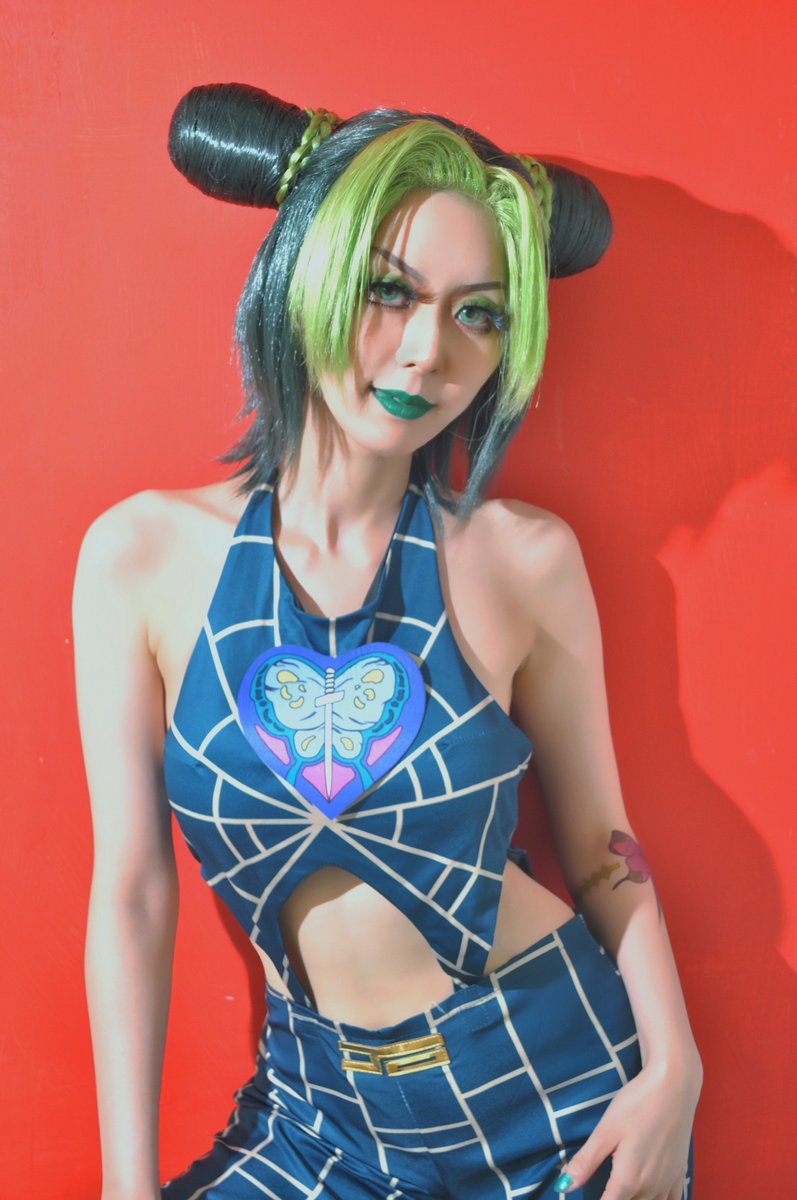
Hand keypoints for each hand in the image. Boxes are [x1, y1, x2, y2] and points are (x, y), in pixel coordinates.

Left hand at [554, 1057, 700, 1198]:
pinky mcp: (679, 1173)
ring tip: (620, 1189)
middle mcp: (650, 1188)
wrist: (674, 1086)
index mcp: (629, 1180)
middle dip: (613, 1199)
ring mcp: (668, 1182)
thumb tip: (563, 1186)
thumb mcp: (606, 1130)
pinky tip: (648, 1195)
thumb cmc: (638, 1104)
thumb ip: (585, 1162)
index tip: (585, 1194)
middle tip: (601, 1185)